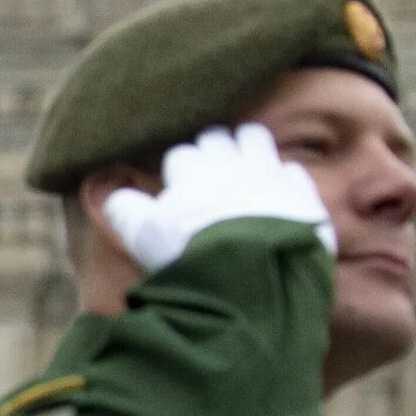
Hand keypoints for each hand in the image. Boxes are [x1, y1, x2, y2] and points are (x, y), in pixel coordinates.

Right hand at [100, 122, 333, 272]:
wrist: (251, 277)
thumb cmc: (190, 256)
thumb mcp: (144, 238)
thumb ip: (126, 212)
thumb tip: (115, 196)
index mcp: (192, 171)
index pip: (180, 155)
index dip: (176, 170)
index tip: (175, 185)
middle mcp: (232, 164)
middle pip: (218, 137)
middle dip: (210, 148)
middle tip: (206, 169)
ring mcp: (269, 176)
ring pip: (255, 139)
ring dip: (246, 146)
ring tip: (239, 166)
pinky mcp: (300, 196)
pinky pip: (291, 171)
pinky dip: (282, 176)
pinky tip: (275, 190)